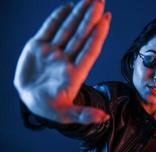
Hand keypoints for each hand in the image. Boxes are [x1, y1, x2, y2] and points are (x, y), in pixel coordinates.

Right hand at [14, 0, 110, 123]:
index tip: (107, 19)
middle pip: (81, 35)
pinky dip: (58, 17)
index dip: (98, 35)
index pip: (89, 50)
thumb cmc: (49, 108)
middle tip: (100, 0)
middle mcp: (66, 59)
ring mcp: (53, 51)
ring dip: (78, 13)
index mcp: (75, 73)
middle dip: (91, 17)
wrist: (30, 100)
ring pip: (68, 29)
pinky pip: (49, 28)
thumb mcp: (66, 114)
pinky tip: (68, 7)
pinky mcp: (38, 47)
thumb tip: (105, 118)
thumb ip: (84, 115)